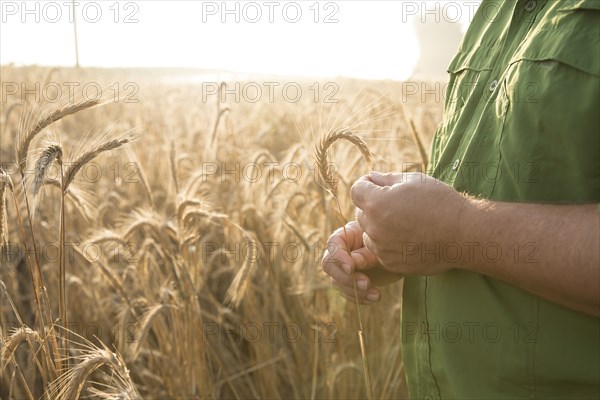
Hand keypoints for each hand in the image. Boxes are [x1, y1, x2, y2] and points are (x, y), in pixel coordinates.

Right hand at [321, 221, 402, 303]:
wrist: (400, 256)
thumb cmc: (390, 244)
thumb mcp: (380, 247)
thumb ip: (366, 254)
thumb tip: (353, 263)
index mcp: (346, 236)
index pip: (333, 245)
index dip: (339, 257)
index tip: (351, 268)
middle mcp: (340, 252)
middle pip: (329, 266)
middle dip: (346, 278)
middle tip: (366, 284)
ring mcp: (342, 268)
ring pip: (337, 282)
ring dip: (355, 291)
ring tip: (376, 295)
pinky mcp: (348, 282)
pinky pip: (347, 292)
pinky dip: (359, 298)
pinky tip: (373, 298)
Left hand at [351, 171, 467, 274]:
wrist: (463, 234)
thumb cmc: (440, 202)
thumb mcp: (414, 180)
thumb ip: (386, 178)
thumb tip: (370, 178)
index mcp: (377, 203)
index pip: (356, 189)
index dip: (367, 185)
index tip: (380, 185)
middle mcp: (374, 227)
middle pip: (361, 212)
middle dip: (374, 206)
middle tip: (399, 205)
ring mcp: (381, 248)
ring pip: (368, 233)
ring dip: (379, 227)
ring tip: (404, 223)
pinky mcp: (390, 263)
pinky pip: (380, 250)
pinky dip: (388, 244)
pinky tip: (409, 238)